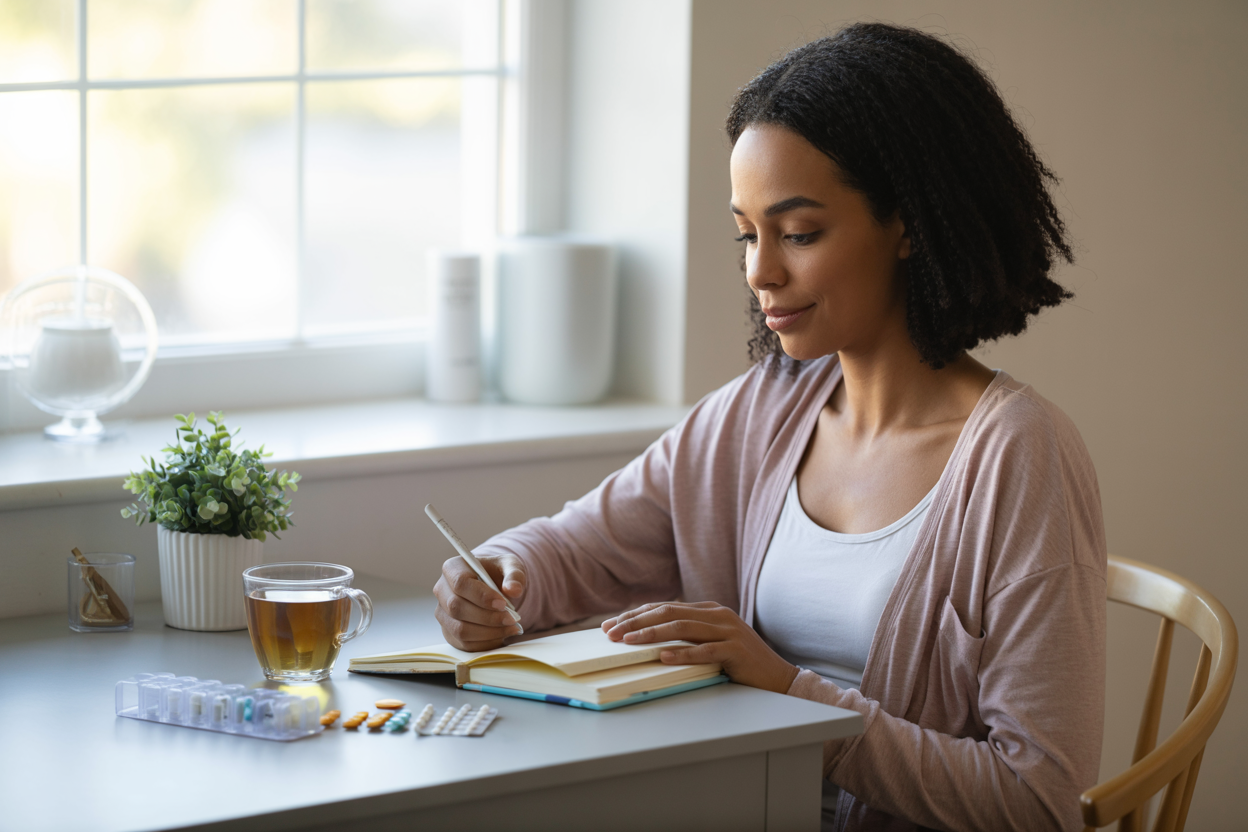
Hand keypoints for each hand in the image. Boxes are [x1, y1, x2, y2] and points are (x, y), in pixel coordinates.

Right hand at [433, 554, 525, 650]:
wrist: (493, 588)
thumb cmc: (498, 573)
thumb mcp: (510, 566)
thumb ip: (514, 575)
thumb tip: (514, 589)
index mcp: (453, 568)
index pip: (460, 583)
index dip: (481, 596)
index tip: (502, 603)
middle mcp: (442, 590)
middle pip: (457, 608)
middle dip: (487, 617)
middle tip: (511, 618)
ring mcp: (443, 613)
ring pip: (460, 629)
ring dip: (488, 632)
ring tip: (511, 627)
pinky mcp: (449, 632)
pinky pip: (465, 644)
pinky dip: (486, 642)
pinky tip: (502, 634)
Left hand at [602, 601, 798, 693]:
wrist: (777, 676)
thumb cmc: (739, 663)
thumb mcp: (710, 643)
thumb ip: (687, 636)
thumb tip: (646, 640)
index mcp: (709, 610)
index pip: (664, 607)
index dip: (636, 614)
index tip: (611, 625)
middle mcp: (717, 615)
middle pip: (669, 612)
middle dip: (636, 622)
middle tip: (612, 632)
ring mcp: (728, 630)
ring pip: (683, 627)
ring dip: (652, 634)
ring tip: (629, 641)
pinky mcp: (736, 649)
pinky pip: (705, 650)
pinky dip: (683, 653)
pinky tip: (664, 656)